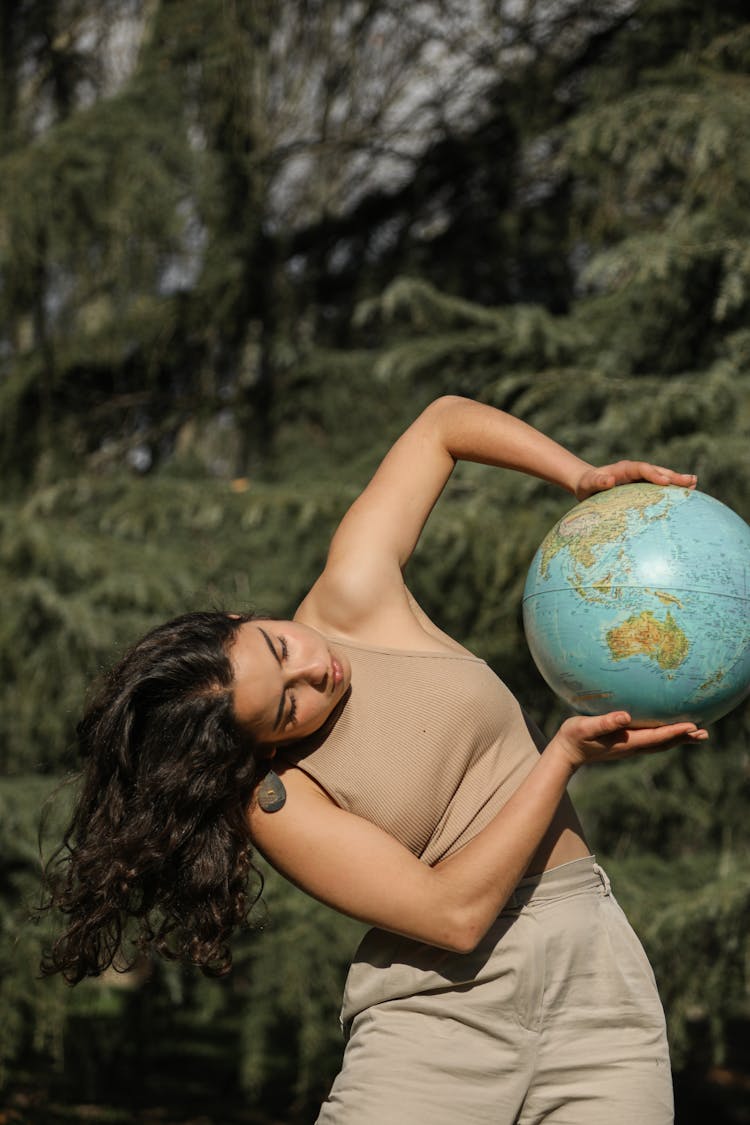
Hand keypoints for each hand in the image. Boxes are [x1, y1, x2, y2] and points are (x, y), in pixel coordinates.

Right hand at [549, 711, 707, 770]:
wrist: (566, 753)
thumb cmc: (573, 737)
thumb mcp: (585, 727)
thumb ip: (605, 722)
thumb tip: (626, 716)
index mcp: (626, 742)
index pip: (656, 737)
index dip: (675, 731)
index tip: (693, 726)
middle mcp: (632, 747)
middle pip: (663, 743)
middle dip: (683, 738)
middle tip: (704, 734)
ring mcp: (629, 747)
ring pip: (659, 744)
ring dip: (678, 739)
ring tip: (695, 734)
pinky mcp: (625, 744)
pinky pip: (651, 741)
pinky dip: (665, 736)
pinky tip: (667, 729)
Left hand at [574, 461, 696, 501]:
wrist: (588, 483)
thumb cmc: (587, 485)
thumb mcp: (588, 484)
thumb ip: (598, 482)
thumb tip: (609, 480)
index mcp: (624, 468)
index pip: (642, 469)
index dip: (654, 474)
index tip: (665, 482)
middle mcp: (635, 470)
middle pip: (657, 471)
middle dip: (673, 476)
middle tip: (691, 481)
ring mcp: (640, 478)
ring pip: (662, 476)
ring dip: (677, 480)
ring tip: (694, 483)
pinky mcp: (642, 486)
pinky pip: (659, 486)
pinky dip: (672, 488)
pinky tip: (686, 492)